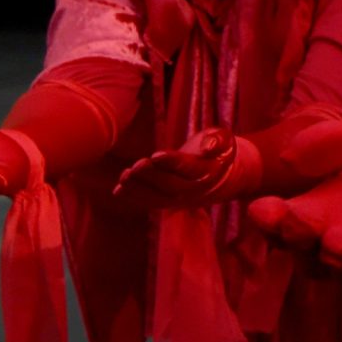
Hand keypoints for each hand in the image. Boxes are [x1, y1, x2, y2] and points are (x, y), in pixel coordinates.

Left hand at [113, 128, 255, 210]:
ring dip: (139, 189)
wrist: (223, 175)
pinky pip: (150, 203)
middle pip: (171, 185)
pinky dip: (134, 197)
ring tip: (124, 177)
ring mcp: (181, 199)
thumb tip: (208, 148)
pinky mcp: (169, 202)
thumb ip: (217, 140)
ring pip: (158, 197)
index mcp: (208, 171)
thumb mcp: (223, 139)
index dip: (172, 162)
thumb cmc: (218, 150)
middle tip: (136, 166)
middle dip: (151, 176)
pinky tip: (118, 190)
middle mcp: (195, 189)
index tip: (156, 155)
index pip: (189, 168)